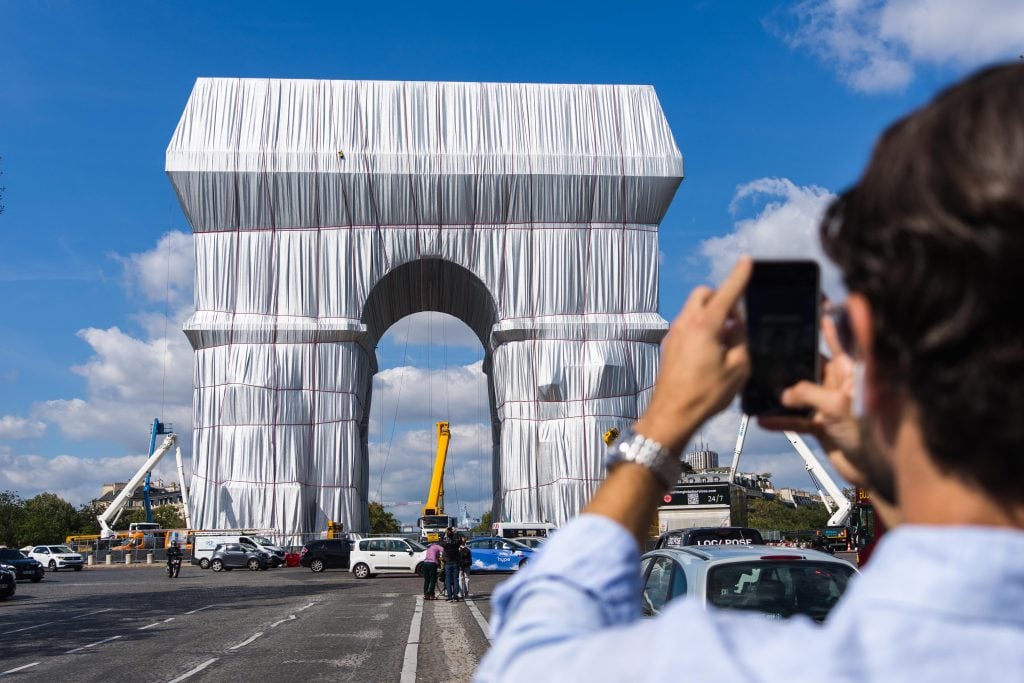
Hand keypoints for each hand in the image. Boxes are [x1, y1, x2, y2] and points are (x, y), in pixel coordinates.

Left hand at [635, 258, 751, 453]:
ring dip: (712, 315)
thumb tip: (738, 329)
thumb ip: (742, 342)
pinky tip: (712, 352)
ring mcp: (674, 335)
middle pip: (704, 294)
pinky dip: (702, 328)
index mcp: (705, 326)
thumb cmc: (704, 395)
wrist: (671, 414)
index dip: (740, 275)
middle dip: (722, 298)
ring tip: (726, 341)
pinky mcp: (669, 346)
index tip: (747, 261)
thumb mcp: (738, 369)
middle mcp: (686, 324)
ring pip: (694, 310)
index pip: (727, 292)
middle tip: (736, 320)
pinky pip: (688, 326)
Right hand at [759, 312, 866, 486]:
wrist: (875, 472)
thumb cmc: (869, 434)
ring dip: (782, 391)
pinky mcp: (822, 424)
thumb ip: (807, 394)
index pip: (841, 338)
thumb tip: (783, 392)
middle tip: (770, 344)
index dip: (829, 320)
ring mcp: (831, 403)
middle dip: (793, 356)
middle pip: (813, 363)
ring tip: (759, 382)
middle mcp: (842, 383)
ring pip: (800, 391)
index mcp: (853, 370)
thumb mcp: (836, 406)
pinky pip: (797, 418)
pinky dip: (781, 419)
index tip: (816, 302)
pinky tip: (763, 419)